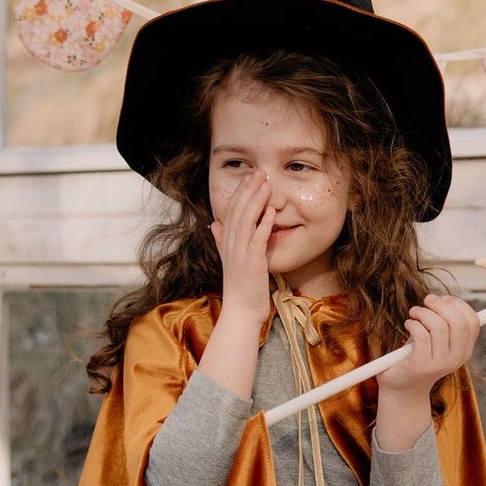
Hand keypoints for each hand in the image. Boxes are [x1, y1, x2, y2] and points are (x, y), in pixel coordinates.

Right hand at [210, 169, 274, 322]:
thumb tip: (214, 223)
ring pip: (246, 221)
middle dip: (248, 190)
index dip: (240, 192)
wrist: (241, 312)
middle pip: (238, 211)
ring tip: (266, 184)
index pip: (231, 211)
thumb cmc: (240, 289)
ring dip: (256, 201)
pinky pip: (257, 240)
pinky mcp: (251, 263)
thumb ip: (221, 240)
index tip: (249, 177)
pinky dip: (264, 224)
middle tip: (259, 172)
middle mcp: (231, 245)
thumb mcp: (229, 260)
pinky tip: (271, 211)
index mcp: (226, 243)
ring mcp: (240, 254)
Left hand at [375, 294, 479, 451]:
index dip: (458, 304)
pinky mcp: (422, 364)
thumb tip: (444, 299)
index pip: (473, 321)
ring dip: (423, 312)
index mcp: (465, 350)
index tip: (443, 299)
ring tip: (414, 313)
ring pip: (439, 326)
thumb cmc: (420, 357)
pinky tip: (408, 324)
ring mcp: (440, 363)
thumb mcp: (438, 341)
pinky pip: (421, 334)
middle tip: (427, 301)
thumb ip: (446, 323)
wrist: (404, 388)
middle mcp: (457, 358)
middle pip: (458, 321)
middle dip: (441, 304)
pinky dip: (413, 323)